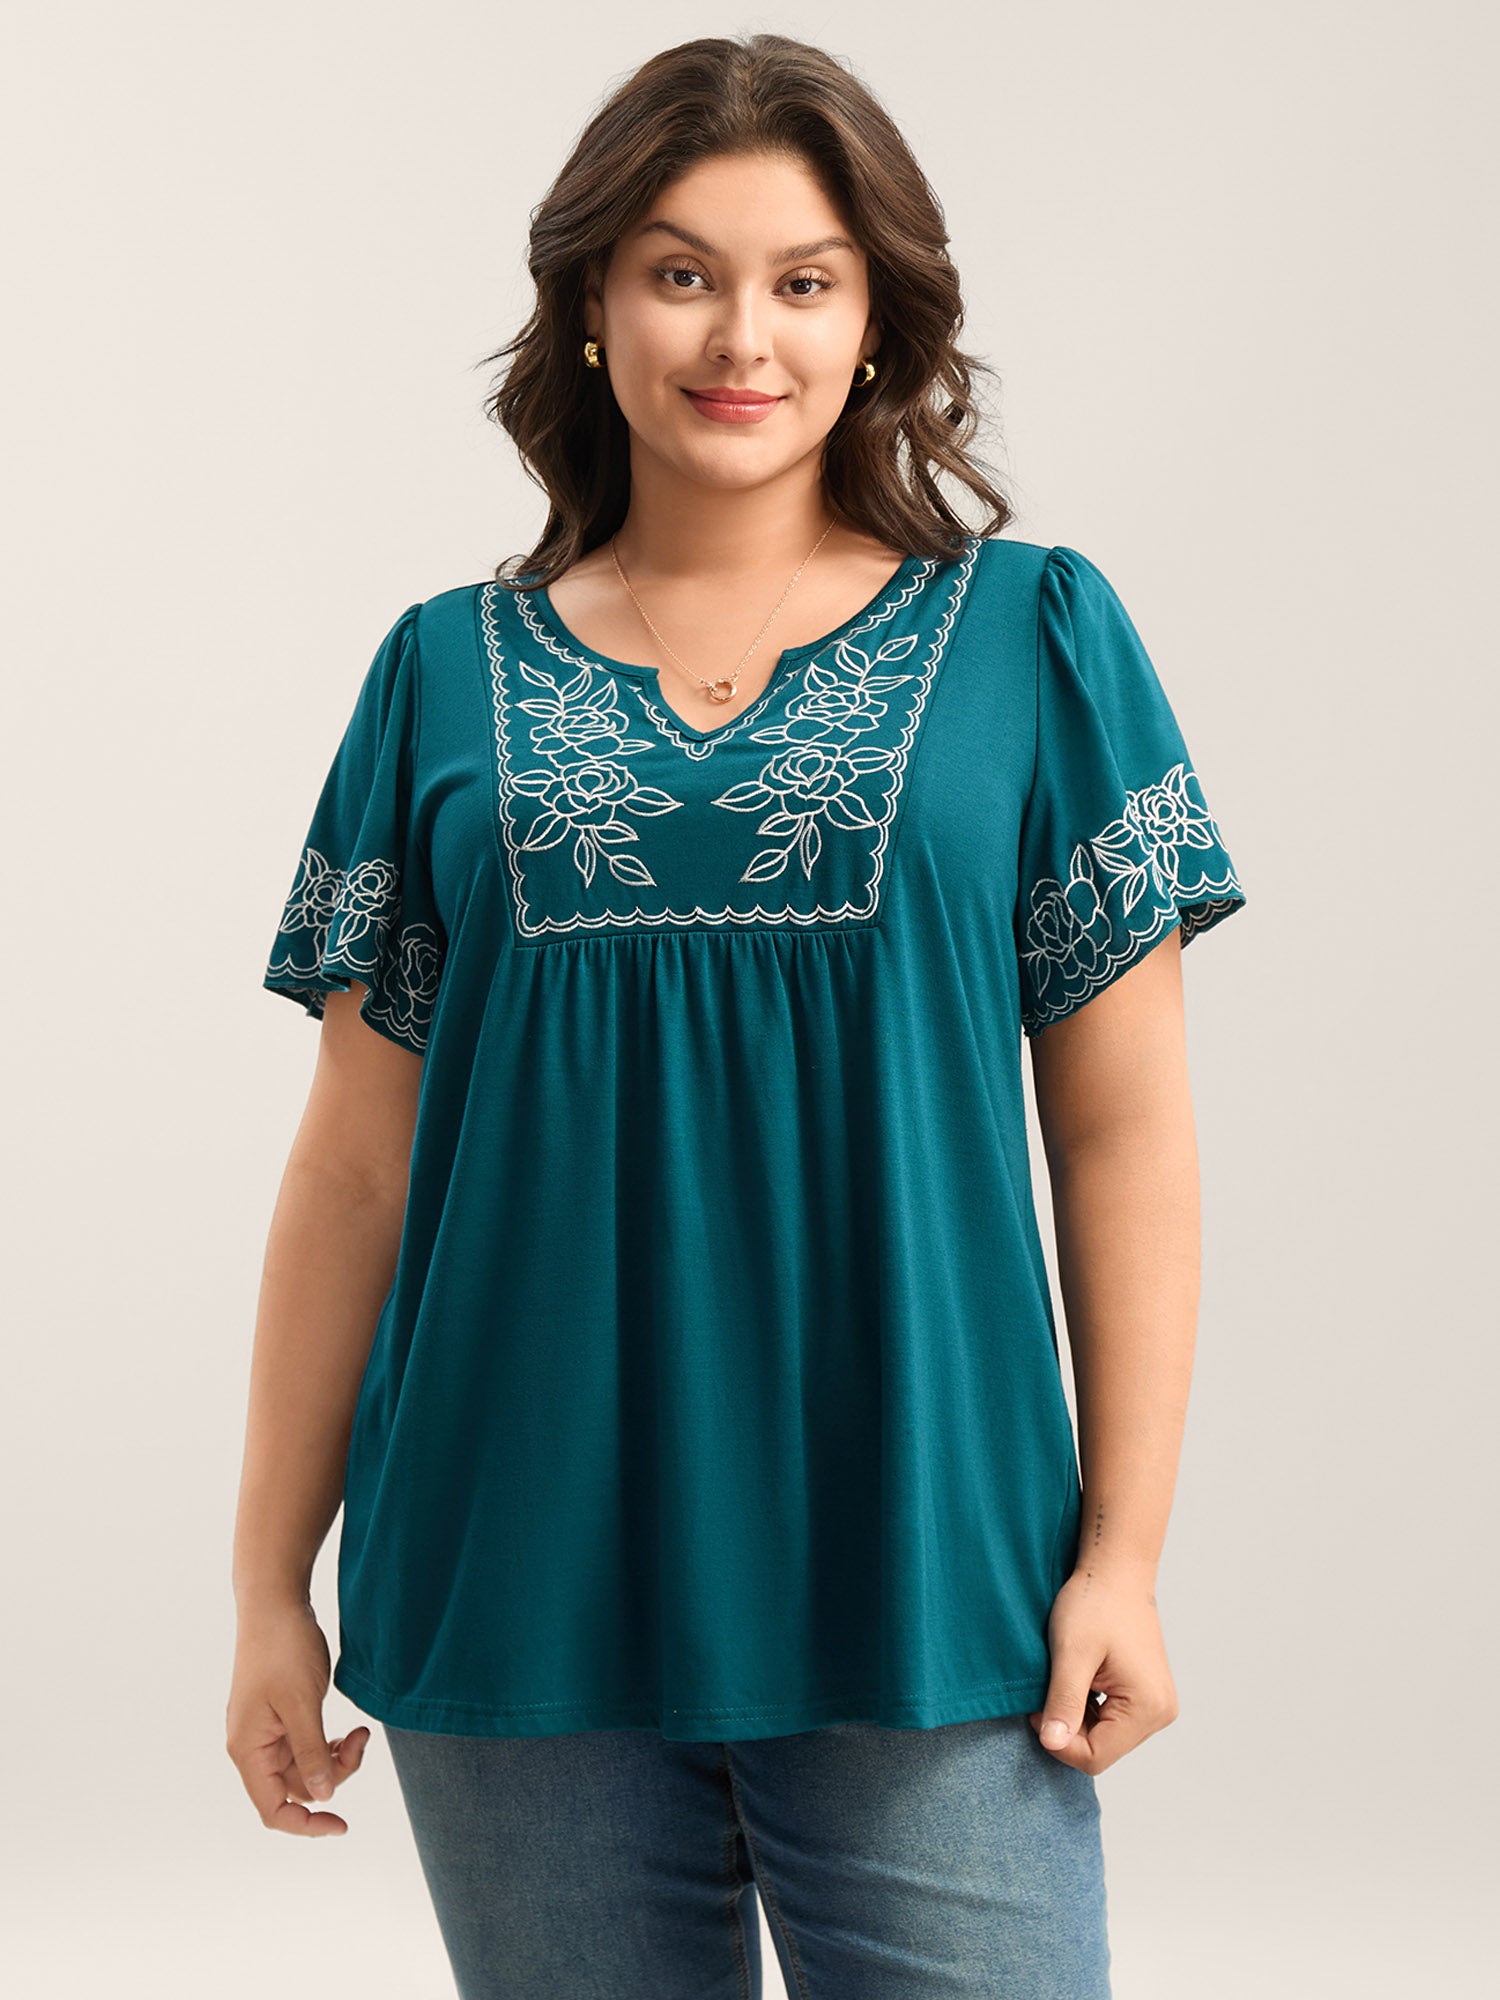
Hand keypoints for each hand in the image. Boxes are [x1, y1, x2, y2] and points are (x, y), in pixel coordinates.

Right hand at [226, 1596, 369, 1833]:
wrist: (275, 1604)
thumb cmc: (282, 1650)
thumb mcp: (302, 1704)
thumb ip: (311, 1753)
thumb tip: (321, 1797)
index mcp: (248, 1750)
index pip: (272, 1809)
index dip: (305, 1825)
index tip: (342, 1825)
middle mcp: (254, 1746)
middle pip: (296, 1788)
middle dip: (334, 1775)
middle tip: (361, 1741)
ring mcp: (267, 1730)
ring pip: (306, 1766)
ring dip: (336, 1758)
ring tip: (359, 1733)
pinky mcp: (283, 1715)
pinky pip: (307, 1745)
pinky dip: (329, 1744)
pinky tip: (347, 1730)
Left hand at [1027, 1560, 1178, 1773]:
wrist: (1115, 1571)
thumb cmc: (1095, 1602)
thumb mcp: (1072, 1653)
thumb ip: (1064, 1702)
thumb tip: (1052, 1744)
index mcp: (1148, 1707)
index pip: (1095, 1757)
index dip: (1058, 1741)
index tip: (1037, 1709)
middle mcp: (1160, 1713)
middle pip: (1101, 1750)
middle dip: (1068, 1727)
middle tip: (1047, 1691)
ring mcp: (1156, 1705)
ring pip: (1104, 1738)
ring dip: (1076, 1717)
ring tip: (1066, 1679)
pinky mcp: (1146, 1696)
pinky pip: (1111, 1721)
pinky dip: (1087, 1708)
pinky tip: (1079, 1679)